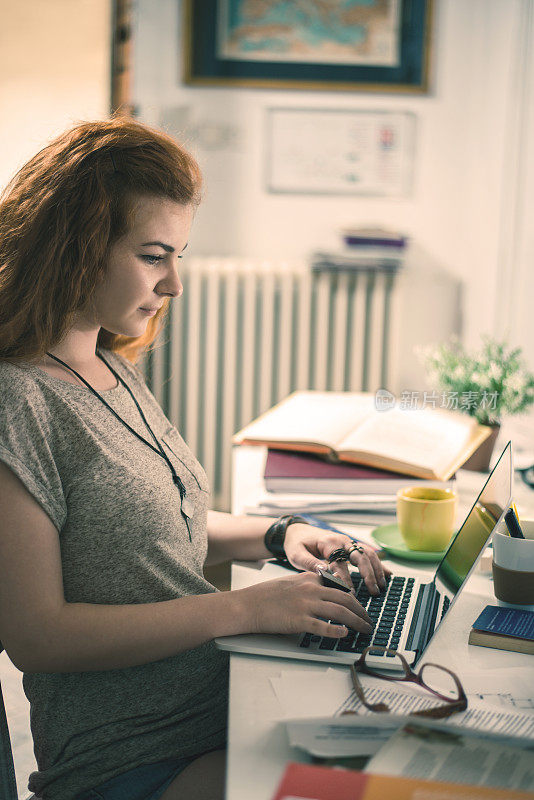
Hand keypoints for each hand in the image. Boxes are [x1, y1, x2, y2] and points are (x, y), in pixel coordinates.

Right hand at [242, 571, 372, 637]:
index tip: (360, 607)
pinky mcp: (299, 621)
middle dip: (361, 611)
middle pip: (345, 600)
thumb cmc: (267, 595)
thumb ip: (309, 586)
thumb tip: (326, 596)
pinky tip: (345, 634)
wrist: (249, 605)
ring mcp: (306, 605)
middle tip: (368, 620)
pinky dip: (337, 631)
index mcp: (309, 579)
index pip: (339, 587)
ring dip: (356, 622)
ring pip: (340, 612)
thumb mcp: (291, 583)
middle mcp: (311, 590)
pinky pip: (323, 627)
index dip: (354, 599)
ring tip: (364, 629)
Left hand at [283, 523, 390, 594]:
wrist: (297, 532)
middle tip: (374, 591)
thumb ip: (310, 563)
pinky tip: (387, 574)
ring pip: (368, 554)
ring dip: (376, 569)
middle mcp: (341, 541)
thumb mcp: (297, 554)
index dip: (345, 578)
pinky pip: (369, 554)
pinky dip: (379, 564)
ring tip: (381, 586)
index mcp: (328, 543)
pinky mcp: (351, 546)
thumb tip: (323, 573)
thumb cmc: (297, 544)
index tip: (351, 593)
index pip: (339, 562)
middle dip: (368, 574)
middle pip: (360, 556)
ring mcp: (348, 543)